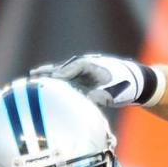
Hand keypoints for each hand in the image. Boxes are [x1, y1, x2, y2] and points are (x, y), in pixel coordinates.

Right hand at [31, 54, 161, 107]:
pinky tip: (44, 86)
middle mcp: (86, 67)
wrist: (135, 82)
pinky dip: (55, 82)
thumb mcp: (112, 94)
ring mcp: (83, 72)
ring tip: (32, 77)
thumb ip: (98, 96)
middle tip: (34, 75)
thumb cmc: (125, 86)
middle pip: (64, 68)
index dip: (65, 72)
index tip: (55, 78)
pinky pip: (66, 79)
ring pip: (62, 72)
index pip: (75, 67)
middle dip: (49, 72)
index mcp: (93, 67)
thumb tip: (86, 100)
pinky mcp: (83, 79)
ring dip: (48, 75)